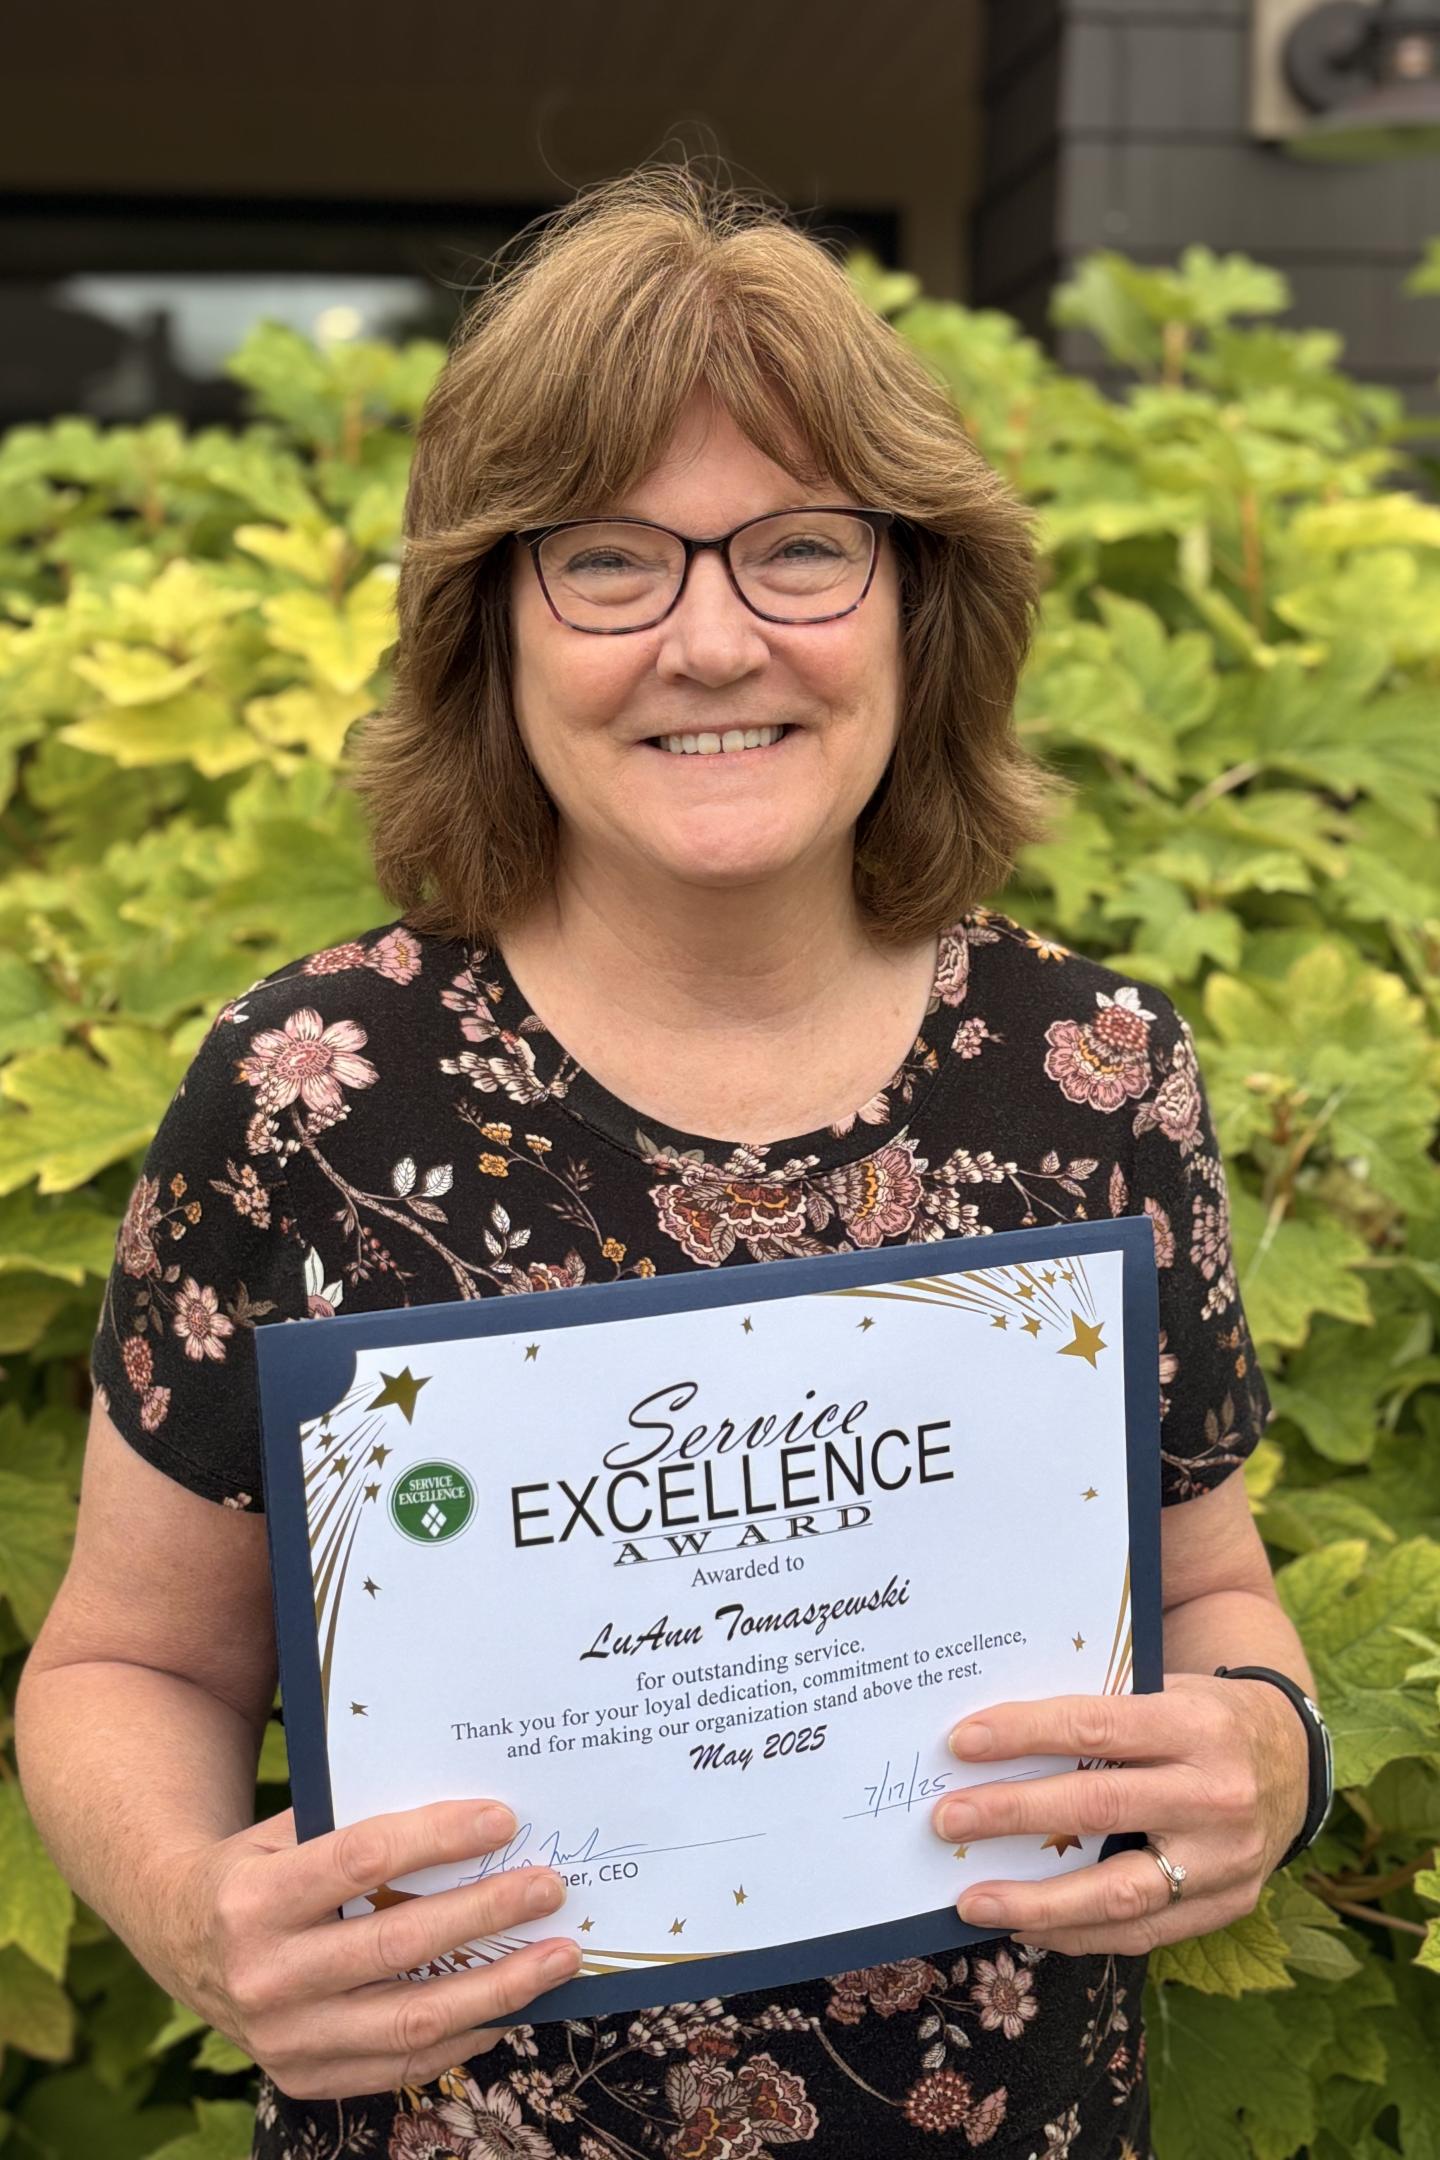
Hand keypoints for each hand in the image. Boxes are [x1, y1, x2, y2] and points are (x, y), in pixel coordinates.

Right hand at [168, 1798, 579, 2098]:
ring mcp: (284, 2039)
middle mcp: (264, 1975)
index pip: (362, 1860)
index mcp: (255, 1899)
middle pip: (398, 1944)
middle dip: (485, 1913)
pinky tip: (508, 2006)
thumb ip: (356, 1820)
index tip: (502, 1819)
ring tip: (557, 1957)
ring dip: (497, 1988)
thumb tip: (467, 1811)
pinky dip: (463, 2037)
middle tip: (548, 1887)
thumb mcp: (285, 1829)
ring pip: (411, 2019)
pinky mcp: (304, 2078)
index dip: (438, 1837)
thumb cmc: (255, 1867)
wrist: (178, 1938)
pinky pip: (401, 2064)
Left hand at [929, 1672, 1310, 1955]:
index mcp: (1196, 1725)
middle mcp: (1217, 1795)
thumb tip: (995, 1740)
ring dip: (1038, 1900)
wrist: (1293, 1761)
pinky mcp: (1227, 1906)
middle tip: (949, 1819)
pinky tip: (1025, 1925)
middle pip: (1100, 1808)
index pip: (1096, 1728)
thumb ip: (1101, 1715)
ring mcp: (1225, 1861)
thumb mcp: (1166, 1691)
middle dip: (1014, 1814)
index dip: (1025, 1735)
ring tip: (971, 1900)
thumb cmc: (1203, 1718)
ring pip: (1121, 1891)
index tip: (962, 1742)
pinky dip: (1077, 1932)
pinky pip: (1142, 1932)